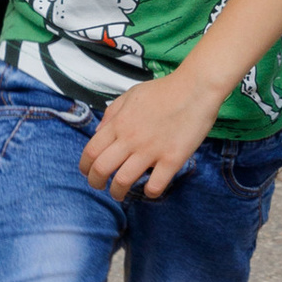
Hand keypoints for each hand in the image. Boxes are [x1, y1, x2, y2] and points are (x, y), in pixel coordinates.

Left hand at [82, 67, 220, 199]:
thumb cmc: (164, 90)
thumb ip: (112, 113)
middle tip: (100, 187)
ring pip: (123, 181)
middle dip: (96, 183)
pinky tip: (150, 189)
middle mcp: (131, 138)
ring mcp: (151, 150)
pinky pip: (155, 185)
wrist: (196, 88)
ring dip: (118, 192)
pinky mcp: (172, 158)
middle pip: (102, 169)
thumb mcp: (131, 95)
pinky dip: (149, 192)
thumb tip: (97, 133)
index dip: (84, 167)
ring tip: (121, 194)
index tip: (88, 173)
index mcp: (119, 123)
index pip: (91, 151)